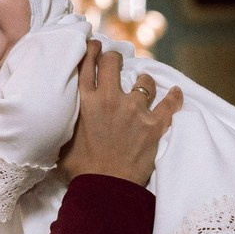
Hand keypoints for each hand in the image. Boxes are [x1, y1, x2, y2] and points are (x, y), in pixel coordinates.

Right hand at [59, 41, 181, 186]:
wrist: (105, 187)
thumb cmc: (81, 168)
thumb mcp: (63, 140)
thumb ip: (67, 123)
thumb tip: (58, 120)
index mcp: (86, 102)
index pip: (88, 65)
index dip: (92, 50)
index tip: (96, 46)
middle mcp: (110, 99)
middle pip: (114, 63)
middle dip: (116, 57)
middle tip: (118, 60)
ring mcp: (135, 110)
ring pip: (144, 81)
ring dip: (144, 80)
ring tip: (144, 82)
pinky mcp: (154, 125)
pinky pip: (169, 104)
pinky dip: (174, 97)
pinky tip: (176, 92)